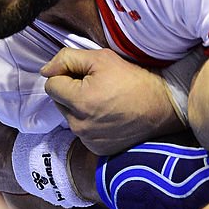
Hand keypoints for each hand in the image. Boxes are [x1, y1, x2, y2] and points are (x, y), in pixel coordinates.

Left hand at [41, 47, 180, 153]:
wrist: (162, 108)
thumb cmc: (134, 80)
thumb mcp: (102, 58)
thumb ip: (68, 59)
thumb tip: (46, 70)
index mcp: (79, 101)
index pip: (51, 85)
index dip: (66, 75)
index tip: (86, 74)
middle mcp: (80, 125)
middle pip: (59, 102)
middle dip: (71, 92)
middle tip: (97, 86)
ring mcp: (88, 140)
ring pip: (70, 117)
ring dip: (79, 108)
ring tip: (105, 101)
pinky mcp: (97, 149)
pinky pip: (83, 132)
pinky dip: (90, 123)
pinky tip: (109, 116)